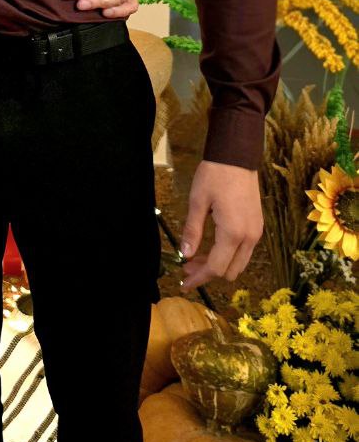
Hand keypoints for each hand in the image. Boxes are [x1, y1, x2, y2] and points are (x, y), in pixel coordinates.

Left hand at [179, 160, 262, 286]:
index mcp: (233, 233)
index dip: (199, 278)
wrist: (237, 157)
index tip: (184, 284)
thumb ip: (192, 230)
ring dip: (218, 265)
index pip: (216, 267)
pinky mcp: (257, 226)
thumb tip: (185, 255)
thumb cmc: (215, 176)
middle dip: (208, 273)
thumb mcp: (197, 202)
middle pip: (229, 271)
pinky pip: (244, 251)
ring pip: (238, 263)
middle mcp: (250, 237)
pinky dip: (228, 255)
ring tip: (195, 257)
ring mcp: (256, 232)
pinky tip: (211, 246)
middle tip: (186, 267)